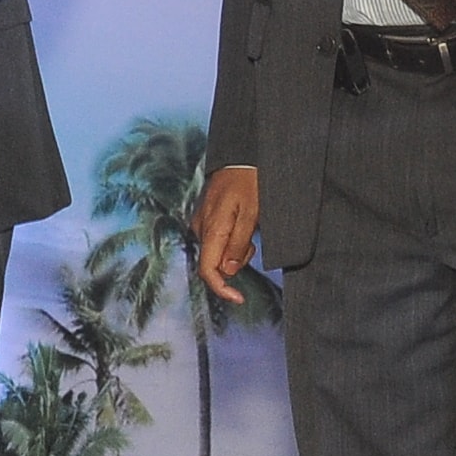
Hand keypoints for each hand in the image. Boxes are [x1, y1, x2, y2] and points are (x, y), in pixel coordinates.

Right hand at [194, 164, 261, 302]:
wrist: (240, 156)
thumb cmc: (249, 182)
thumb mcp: (252, 213)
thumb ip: (239, 244)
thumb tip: (229, 271)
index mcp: (211, 229)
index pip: (208, 271)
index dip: (222, 289)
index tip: (239, 298)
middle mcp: (201, 228)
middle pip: (216, 263)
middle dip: (237, 262)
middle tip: (254, 243)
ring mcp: (202, 223)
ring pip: (218, 252)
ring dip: (237, 250)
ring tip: (250, 226)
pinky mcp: (206, 218)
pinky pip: (218, 240)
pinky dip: (232, 239)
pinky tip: (243, 222)